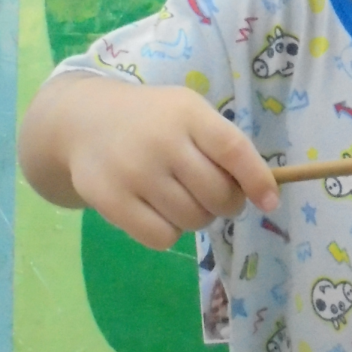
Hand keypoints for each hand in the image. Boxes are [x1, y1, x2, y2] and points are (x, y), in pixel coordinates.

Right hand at [24, 77, 278, 249]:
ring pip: (193, 220)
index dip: (257, 180)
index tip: (270, 202)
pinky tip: (157, 212)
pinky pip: (162, 238)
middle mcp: (162, 141)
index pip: (233, 151)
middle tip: (214, 196)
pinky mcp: (111, 200)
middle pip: (218, 195)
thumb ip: (222, 145)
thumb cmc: (151, 120)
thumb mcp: (187, 113)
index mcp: (187, 113)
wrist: (82, 122)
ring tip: (181, 198)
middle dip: (226, 204)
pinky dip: (169, 232)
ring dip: (197, 218)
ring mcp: (134, 172)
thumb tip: (262, 193)